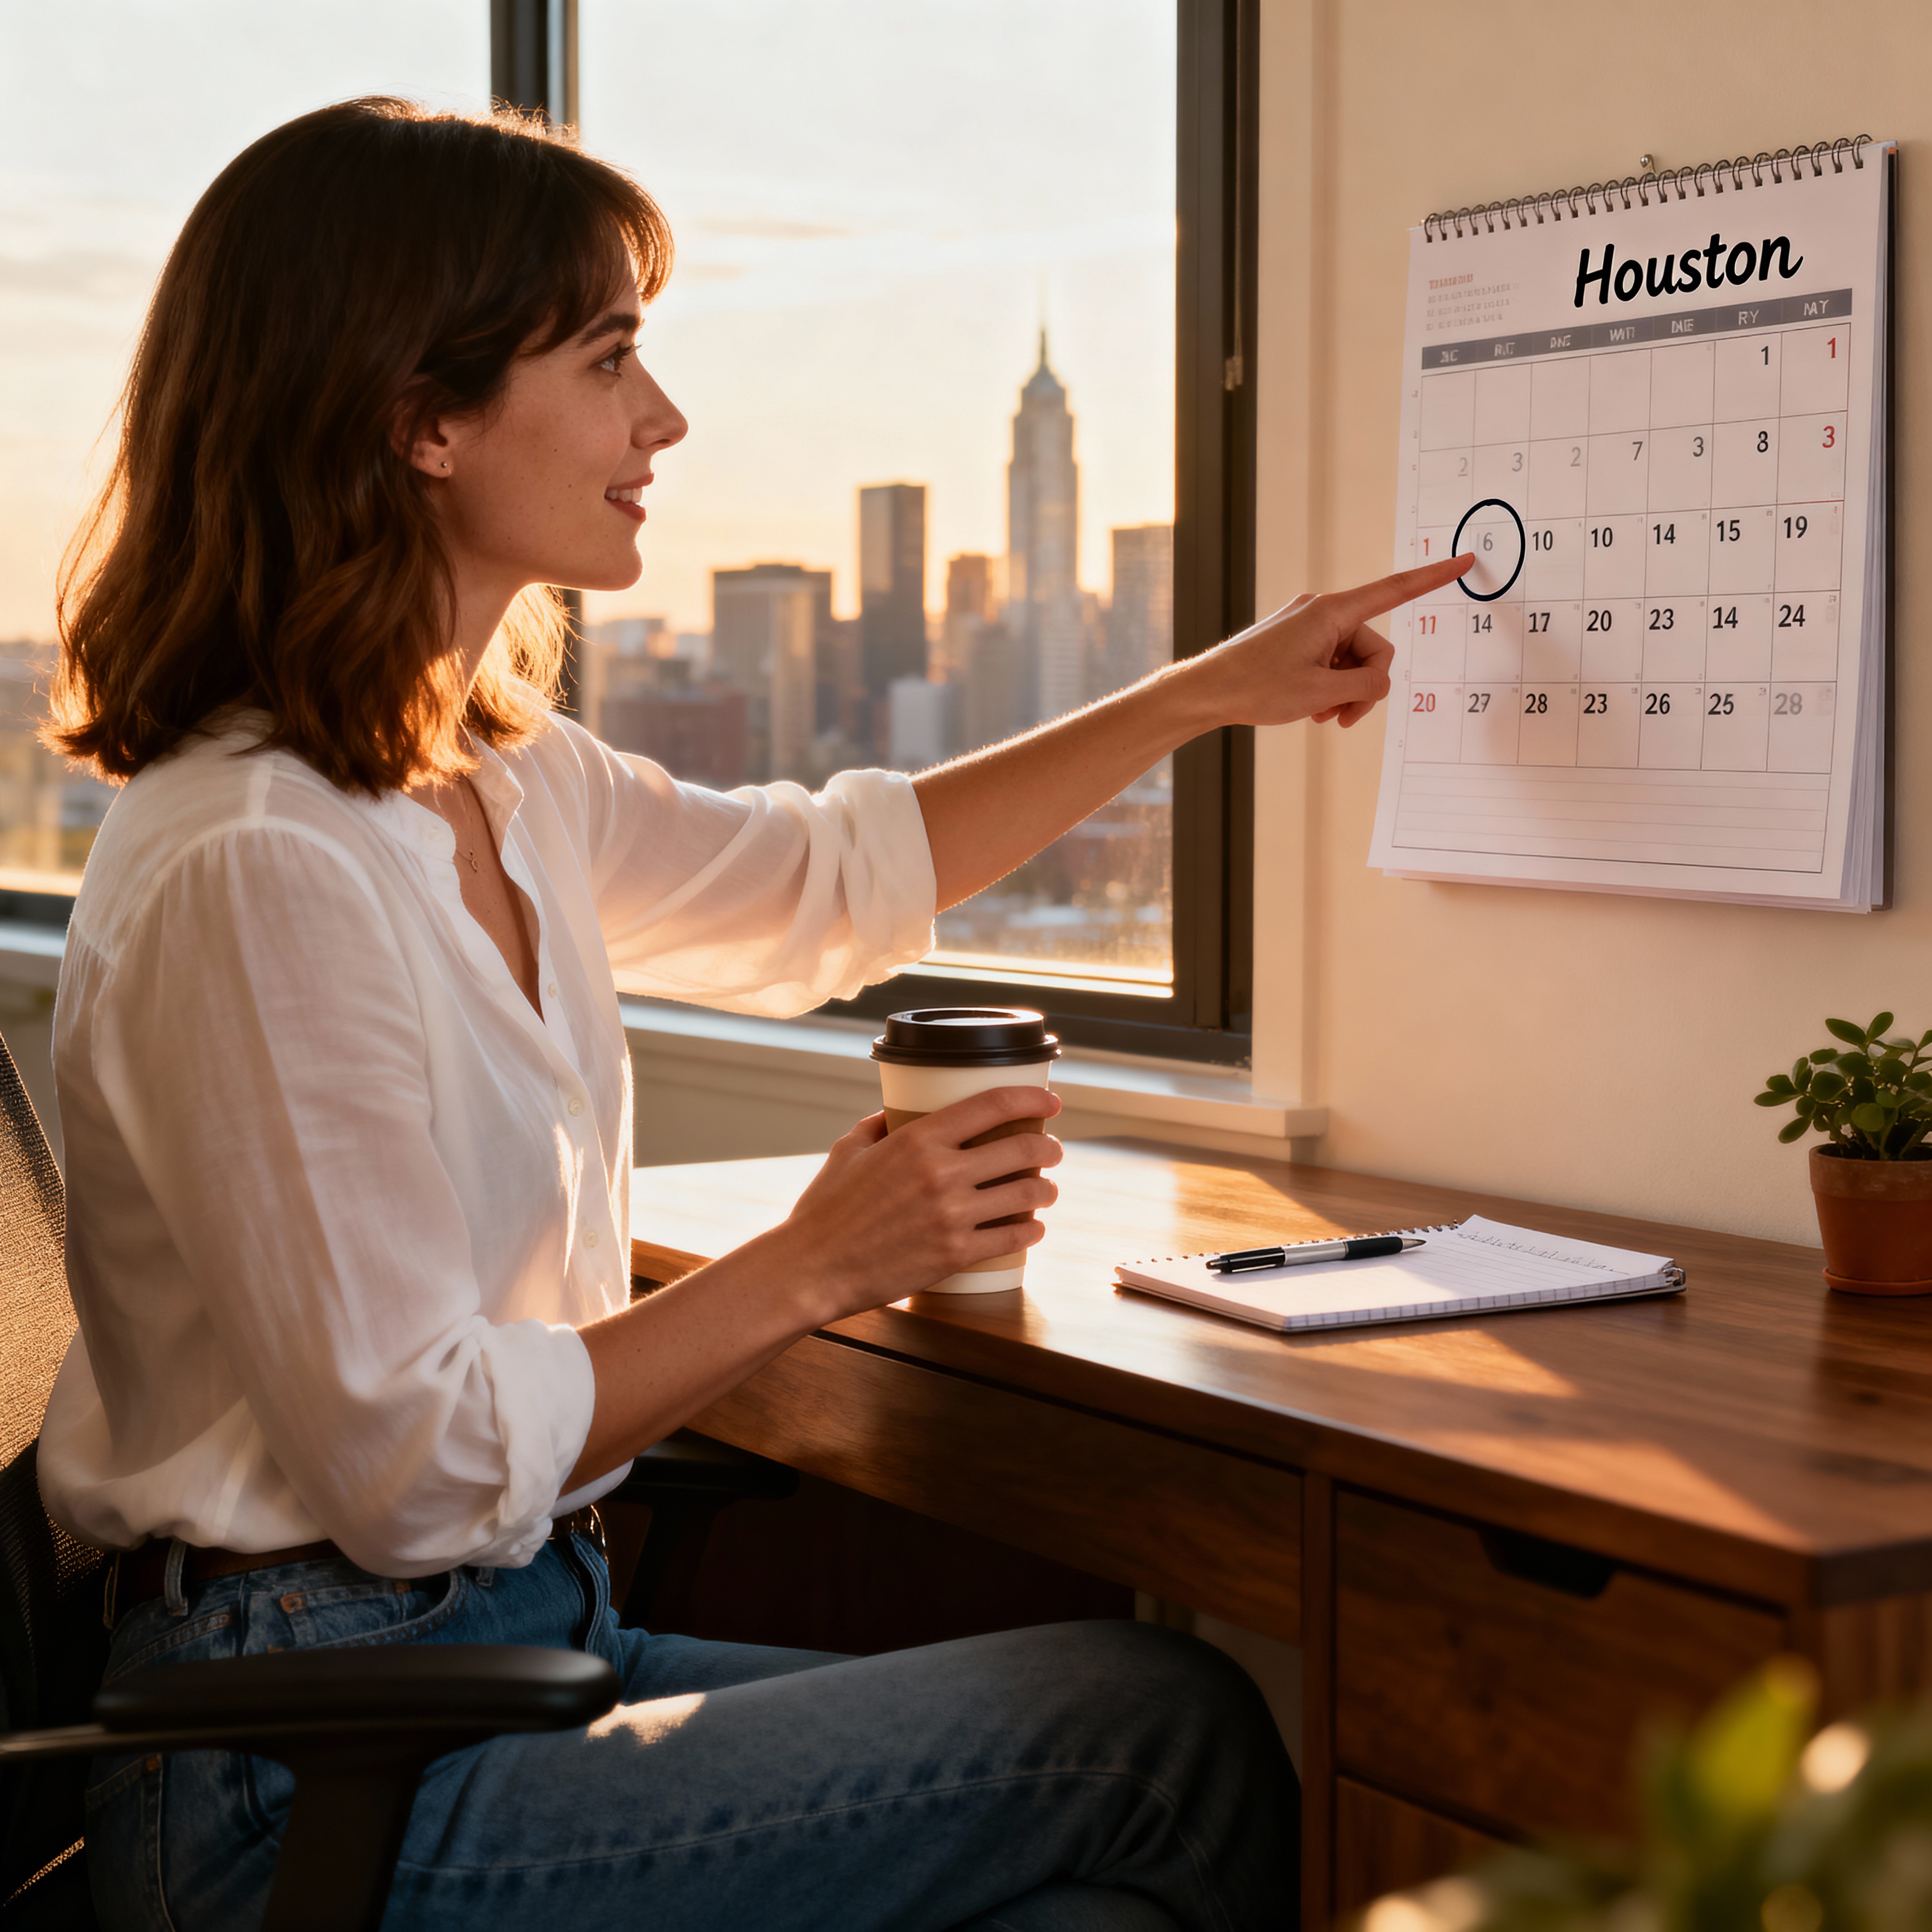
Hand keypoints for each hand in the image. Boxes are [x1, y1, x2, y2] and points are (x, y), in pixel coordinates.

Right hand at [781, 1087, 1065, 1319]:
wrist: (811, 1268)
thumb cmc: (824, 1210)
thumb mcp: (848, 1150)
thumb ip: (878, 1125)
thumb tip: (897, 1111)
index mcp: (918, 1139)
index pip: (993, 1105)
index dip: (1032, 1099)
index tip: (1051, 1102)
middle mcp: (942, 1173)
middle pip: (1022, 1148)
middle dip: (1048, 1148)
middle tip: (1052, 1151)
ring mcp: (952, 1215)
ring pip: (1026, 1193)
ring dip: (1046, 1189)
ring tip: (1046, 1190)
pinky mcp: (955, 1254)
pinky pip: (1012, 1237)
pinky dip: (1031, 1230)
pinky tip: (1033, 1227)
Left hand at [1188, 553, 1472, 730]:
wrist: (1208, 691)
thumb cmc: (1257, 688)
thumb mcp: (1321, 693)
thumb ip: (1366, 684)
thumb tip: (1381, 680)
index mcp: (1331, 612)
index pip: (1394, 591)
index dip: (1432, 578)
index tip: (1464, 561)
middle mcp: (1321, 611)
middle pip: (1373, 647)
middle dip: (1365, 685)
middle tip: (1342, 719)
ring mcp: (1308, 626)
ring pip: (1352, 661)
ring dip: (1344, 692)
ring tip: (1321, 716)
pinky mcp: (1296, 641)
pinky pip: (1330, 663)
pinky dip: (1328, 687)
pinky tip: (1311, 709)